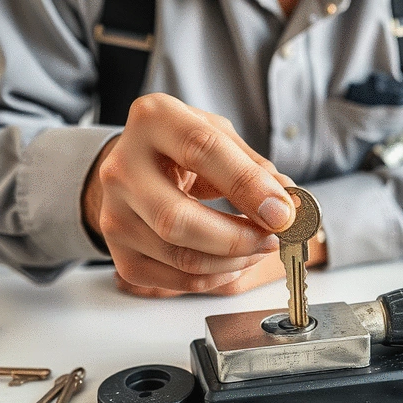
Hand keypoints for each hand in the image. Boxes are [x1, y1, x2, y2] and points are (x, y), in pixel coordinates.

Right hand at [82, 93, 297, 294]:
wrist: (137, 166)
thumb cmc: (183, 149)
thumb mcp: (221, 138)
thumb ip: (256, 169)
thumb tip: (289, 207)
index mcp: (153, 120)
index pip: (201, 150)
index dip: (248, 185)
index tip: (283, 212)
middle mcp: (122, 167)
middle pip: (178, 219)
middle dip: (237, 238)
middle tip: (272, 239)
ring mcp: (114, 214)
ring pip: (179, 257)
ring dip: (232, 263)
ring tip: (257, 249)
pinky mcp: (119, 252)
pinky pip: (173, 281)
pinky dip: (213, 279)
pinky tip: (231, 264)